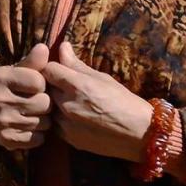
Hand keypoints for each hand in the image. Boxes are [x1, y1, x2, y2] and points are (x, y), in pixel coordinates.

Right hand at [0, 43, 52, 150]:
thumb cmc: (1, 87)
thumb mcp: (11, 71)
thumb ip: (30, 61)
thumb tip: (44, 47)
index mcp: (0, 78)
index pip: (39, 82)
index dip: (42, 83)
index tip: (35, 85)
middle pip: (44, 103)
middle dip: (45, 102)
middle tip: (37, 100)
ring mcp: (2, 121)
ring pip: (44, 122)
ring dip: (43, 118)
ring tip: (33, 113)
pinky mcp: (7, 139)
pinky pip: (38, 139)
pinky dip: (38, 133)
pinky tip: (29, 125)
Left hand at [42, 41, 152, 161]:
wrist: (139, 134)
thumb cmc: (124, 101)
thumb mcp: (102, 78)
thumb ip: (76, 64)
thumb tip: (62, 46)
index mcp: (77, 86)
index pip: (48, 69)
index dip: (52, 67)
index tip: (58, 69)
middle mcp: (67, 105)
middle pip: (45, 88)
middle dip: (52, 84)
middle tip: (64, 85)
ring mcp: (66, 124)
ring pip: (48, 107)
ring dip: (54, 102)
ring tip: (71, 101)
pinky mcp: (68, 139)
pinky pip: (55, 124)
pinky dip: (60, 118)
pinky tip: (75, 116)